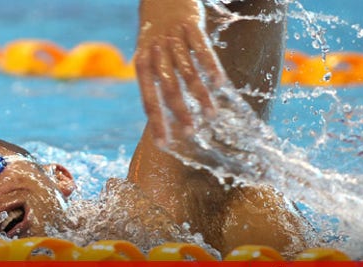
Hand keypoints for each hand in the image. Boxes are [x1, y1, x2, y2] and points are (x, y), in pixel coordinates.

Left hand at [135, 0, 227, 145]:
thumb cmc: (156, 35)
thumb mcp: (148, 56)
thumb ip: (155, 81)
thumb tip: (164, 115)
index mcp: (142, 64)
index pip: (148, 99)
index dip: (156, 122)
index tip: (164, 144)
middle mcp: (156, 53)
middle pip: (169, 89)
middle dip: (179, 113)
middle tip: (191, 133)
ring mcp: (173, 39)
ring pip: (188, 72)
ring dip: (200, 96)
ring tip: (211, 115)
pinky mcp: (190, 26)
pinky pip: (202, 49)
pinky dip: (211, 68)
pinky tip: (220, 84)